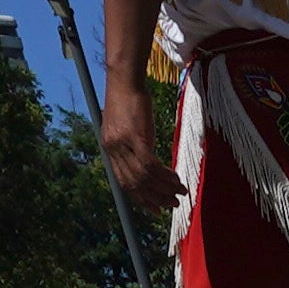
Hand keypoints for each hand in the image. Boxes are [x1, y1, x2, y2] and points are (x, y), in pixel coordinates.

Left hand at [99, 86, 166, 206]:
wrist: (124, 79)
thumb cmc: (128, 99)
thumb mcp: (124, 125)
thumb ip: (131, 144)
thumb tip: (147, 162)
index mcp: (109, 148)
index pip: (123, 181)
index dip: (140, 198)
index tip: (154, 209)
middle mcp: (113, 149)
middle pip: (134, 183)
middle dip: (154, 198)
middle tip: (171, 205)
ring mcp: (122, 144)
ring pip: (144, 177)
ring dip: (164, 189)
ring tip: (179, 193)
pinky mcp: (135, 136)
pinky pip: (151, 165)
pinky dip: (165, 176)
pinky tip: (175, 178)